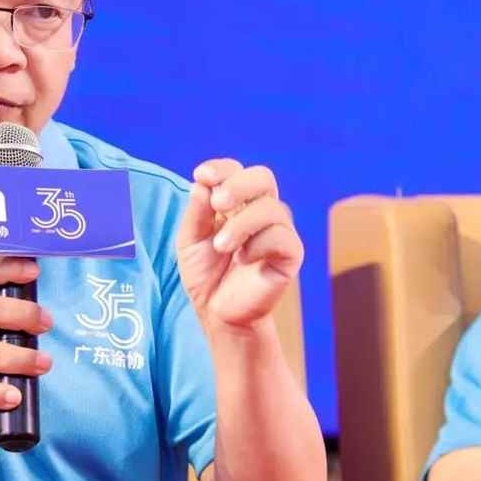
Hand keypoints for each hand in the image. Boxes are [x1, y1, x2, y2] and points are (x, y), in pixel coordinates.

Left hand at [175, 159, 303, 334]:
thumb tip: (201, 184)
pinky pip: (282, 237)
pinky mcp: (290, 253)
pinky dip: (258, 245)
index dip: (221, 168)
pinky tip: (244, 260)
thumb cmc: (205, 274)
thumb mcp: (189, 240)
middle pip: (263, 177)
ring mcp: (278, 230)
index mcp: (235, 202)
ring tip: (221, 246)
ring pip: (271, 208)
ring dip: (241, 224)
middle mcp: (260, 211)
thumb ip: (196, 213)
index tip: (201, 175)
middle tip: (217, 203)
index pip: (235, 171)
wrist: (218, 312)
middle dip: (238, 185)